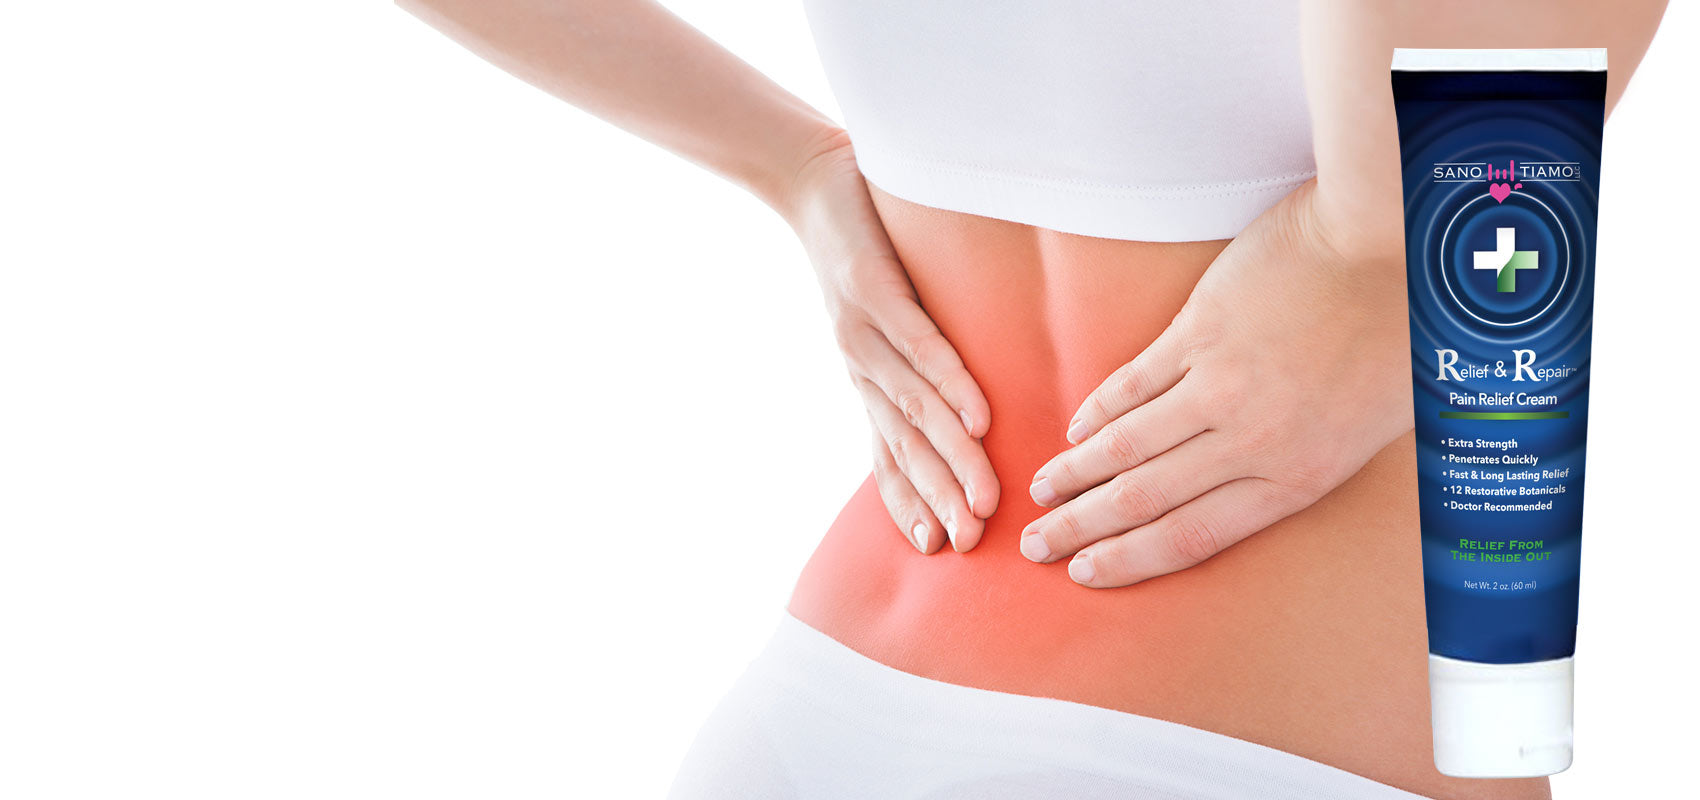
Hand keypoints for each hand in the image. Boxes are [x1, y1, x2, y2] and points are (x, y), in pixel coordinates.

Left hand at [784, 132, 998, 552]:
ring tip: (986, 498)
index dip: (912, 503)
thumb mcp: (892, 323)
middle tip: (974, 543)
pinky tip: (978, 417)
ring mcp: (863, 333)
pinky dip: (948, 384)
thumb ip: (927, 365)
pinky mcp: (872, 291)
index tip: (942, 551)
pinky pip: (917, 345)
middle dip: (939, 500)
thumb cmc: (866, 255)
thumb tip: (977, 404)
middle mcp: (861, 370)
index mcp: (868, 383)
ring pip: (912, 410)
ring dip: (951, 458)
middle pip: (904, 448)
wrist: (810, 183)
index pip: (889, 457)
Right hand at [1020, 181, 1409, 586]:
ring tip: (1041, 493)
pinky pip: (1134, 384)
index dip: (1130, 559)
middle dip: (1081, 529)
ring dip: (1075, 473)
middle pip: (1145, 499)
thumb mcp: (1372, 426)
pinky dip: (1098, 412)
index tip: (1086, 573)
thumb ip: (1306, 461)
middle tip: (1036, 545)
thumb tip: (1250, 485)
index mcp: (1299, 474)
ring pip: (1127, 445)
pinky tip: (1075, 431)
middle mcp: (1253, 439)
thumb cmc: (1403, 332)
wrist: (1393, 241)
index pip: (1193, 535)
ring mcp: (1221, 383)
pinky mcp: (1200, 331)